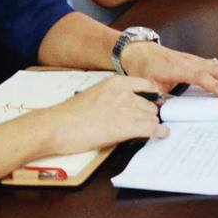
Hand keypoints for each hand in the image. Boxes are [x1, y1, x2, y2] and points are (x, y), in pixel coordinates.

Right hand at [37, 75, 166, 155]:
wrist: (56, 126)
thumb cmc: (70, 114)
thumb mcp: (96, 94)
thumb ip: (114, 96)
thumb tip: (128, 105)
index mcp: (117, 82)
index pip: (148, 85)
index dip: (153, 97)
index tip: (155, 104)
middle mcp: (125, 93)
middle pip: (150, 104)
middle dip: (149, 114)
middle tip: (145, 122)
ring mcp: (126, 109)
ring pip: (152, 117)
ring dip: (151, 124)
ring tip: (148, 130)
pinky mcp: (126, 127)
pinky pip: (152, 128)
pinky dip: (159, 133)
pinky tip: (161, 134)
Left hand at [119, 40, 217, 96]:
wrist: (140, 51)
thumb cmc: (144, 68)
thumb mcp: (146, 85)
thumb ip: (157, 97)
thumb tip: (165, 113)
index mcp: (178, 67)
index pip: (200, 76)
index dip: (214, 85)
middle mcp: (191, 62)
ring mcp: (197, 60)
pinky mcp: (200, 62)